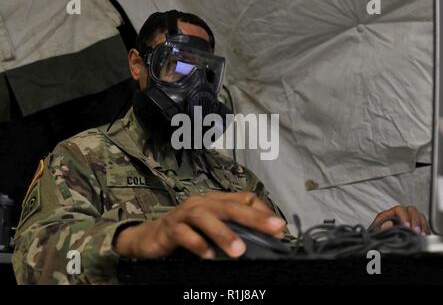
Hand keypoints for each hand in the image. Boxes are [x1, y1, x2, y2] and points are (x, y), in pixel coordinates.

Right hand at [115, 191, 285, 258]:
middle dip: (254, 218)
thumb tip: (263, 239)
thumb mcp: (212, 227)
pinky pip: (184, 234)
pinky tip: (208, 256)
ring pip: (206, 217)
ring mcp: (184, 214)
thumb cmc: (186, 231)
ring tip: (239, 250)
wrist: (150, 236)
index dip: (263, 212)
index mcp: (215, 201)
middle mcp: (202, 203)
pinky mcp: (170, 228)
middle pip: (230, 206)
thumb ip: (232, 228)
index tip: (279, 228)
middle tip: (274, 229)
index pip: (244, 199)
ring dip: (224, 233)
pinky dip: (197, 244)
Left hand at [369, 205, 430, 234]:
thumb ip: (382, 228)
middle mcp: (400, 215)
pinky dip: (426, 229)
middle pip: (411, 211)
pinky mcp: (416, 227)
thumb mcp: (377, 233)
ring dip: (422, 225)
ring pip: (419, 216)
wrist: (381, 245)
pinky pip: (424, 224)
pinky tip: (425, 236)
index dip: (404, 217)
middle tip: (416, 232)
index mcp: (389, 214)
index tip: (407, 226)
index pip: (399, 210)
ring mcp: (409, 219)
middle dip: (415, 221)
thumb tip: (390, 224)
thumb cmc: (378, 238)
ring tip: (422, 235)